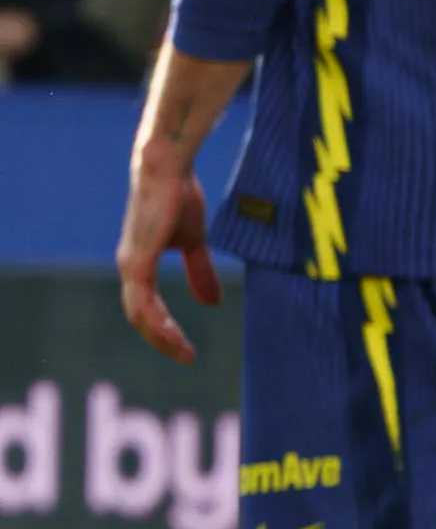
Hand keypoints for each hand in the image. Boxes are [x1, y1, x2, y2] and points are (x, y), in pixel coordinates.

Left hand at [114, 154, 215, 365]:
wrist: (168, 170)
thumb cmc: (178, 198)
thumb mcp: (195, 242)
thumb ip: (200, 272)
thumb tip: (211, 303)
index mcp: (140, 265)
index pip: (147, 308)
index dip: (165, 329)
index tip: (188, 348)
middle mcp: (130, 269)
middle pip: (139, 318)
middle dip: (162, 341)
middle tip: (187, 358)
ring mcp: (131, 265)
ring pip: (138, 315)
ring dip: (161, 337)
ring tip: (184, 353)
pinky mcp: (138, 261)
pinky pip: (143, 301)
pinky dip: (157, 321)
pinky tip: (173, 335)